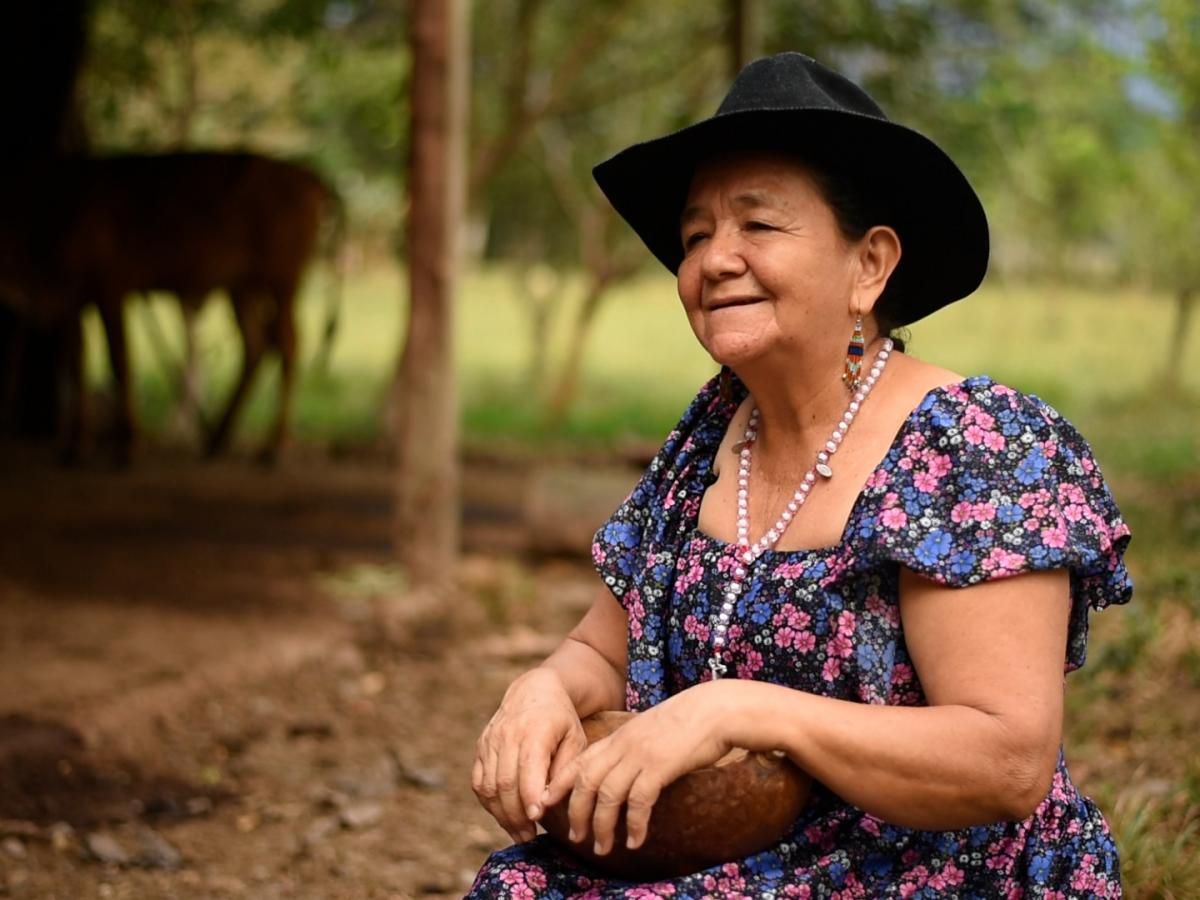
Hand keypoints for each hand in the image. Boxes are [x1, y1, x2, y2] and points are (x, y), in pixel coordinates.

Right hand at [472, 667, 588, 843]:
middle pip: (505, 783)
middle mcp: (508, 735)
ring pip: (489, 787)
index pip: (528, 769)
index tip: (538, 819)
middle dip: (516, 816)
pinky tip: (504, 817)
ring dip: (502, 815)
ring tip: (519, 834)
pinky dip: (489, 804)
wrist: (534, 691)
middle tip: (529, 837)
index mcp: (535, 730)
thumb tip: (549, 802)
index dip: (530, 797)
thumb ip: (564, 769)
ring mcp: (490, 741)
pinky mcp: (481, 748)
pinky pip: (479, 782)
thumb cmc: (562, 721)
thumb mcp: (575, 739)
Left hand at [540, 681, 735, 855]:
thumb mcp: (651, 731)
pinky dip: (634, 824)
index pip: (579, 761)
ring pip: (607, 795)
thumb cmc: (688, 722)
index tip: (547, 804)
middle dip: (576, 812)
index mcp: (619, 737)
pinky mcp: (660, 766)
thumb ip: (633, 748)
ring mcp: (640, 754)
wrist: (716, 709)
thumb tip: (624, 773)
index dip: (559, 784)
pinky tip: (635, 841)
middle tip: (577, 837)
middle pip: (586, 781)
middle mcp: (623, 745)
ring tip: (603, 848)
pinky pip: (639, 801)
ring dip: (602, 826)